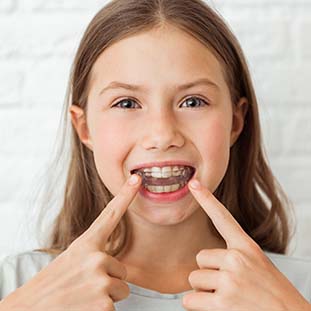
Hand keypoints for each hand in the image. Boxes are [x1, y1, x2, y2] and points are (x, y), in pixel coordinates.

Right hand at [0, 174, 141, 310]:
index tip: (137, 178)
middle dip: (109, 281)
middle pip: (122, 270)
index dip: (126, 195)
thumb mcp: (70, 260)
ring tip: (82, 299)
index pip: (111, 214)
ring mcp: (100, 281)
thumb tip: (113, 264)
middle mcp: (96, 258)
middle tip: (83, 288)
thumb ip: (92, 254)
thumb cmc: (51, 286)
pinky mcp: (104, 305)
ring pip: (122, 289)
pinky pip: (115, 307)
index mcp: (86, 244)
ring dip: (106, 297)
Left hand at [182, 179, 310, 310]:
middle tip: (229, 286)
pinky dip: (197, 306)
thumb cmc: (274, 295)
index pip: (222, 217)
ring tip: (228, 299)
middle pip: (200, 258)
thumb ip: (234, 258)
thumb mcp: (259, 266)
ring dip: (204, 290)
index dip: (206, 199)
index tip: (194, 183)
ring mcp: (230, 280)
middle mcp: (237, 259)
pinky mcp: (223, 302)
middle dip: (208, 273)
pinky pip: (190, 299)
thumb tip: (204, 262)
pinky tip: (217, 309)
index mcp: (247, 248)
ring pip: (194, 278)